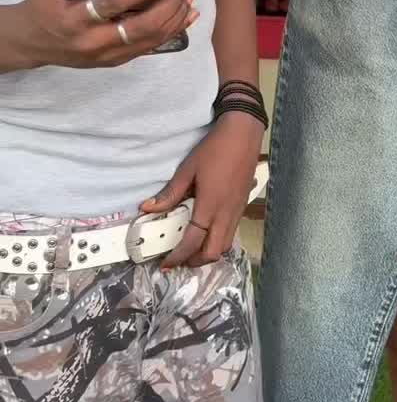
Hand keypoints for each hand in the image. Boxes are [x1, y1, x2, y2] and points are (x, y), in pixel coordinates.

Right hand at [14, 0, 197, 68]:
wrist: (33, 42)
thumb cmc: (41, 3)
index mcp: (74, 20)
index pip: (114, 4)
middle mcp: (93, 43)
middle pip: (140, 28)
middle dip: (167, 6)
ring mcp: (107, 56)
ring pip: (150, 40)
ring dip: (174, 18)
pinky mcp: (117, 61)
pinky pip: (150, 47)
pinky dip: (172, 31)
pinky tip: (187, 15)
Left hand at [140, 113, 263, 267]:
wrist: (244, 136)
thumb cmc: (214, 150)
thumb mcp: (187, 170)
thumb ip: (169, 193)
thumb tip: (147, 208)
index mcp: (210, 206)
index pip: (193, 241)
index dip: (178, 256)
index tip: (165, 264)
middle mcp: (226, 214)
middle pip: (213, 252)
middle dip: (195, 261)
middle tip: (178, 258)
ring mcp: (237, 212)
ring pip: (225, 246)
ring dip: (208, 253)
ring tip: (191, 248)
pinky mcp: (242, 207)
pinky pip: (230, 234)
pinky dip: (217, 241)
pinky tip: (206, 232)